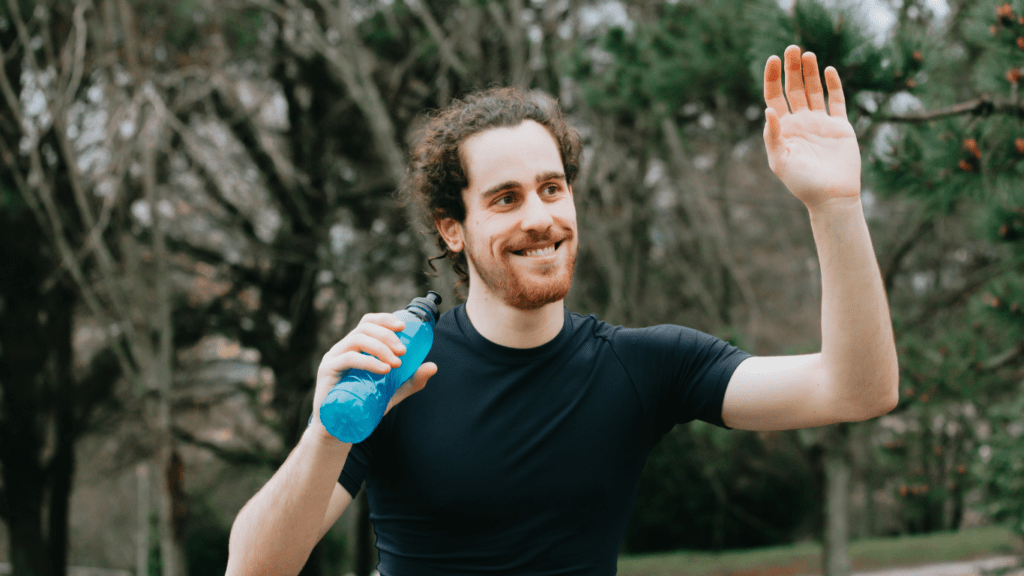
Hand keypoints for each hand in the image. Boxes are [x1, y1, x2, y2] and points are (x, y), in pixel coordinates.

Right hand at [310, 313, 436, 442]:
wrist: (340, 430)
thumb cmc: (364, 406)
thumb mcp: (392, 391)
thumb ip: (411, 380)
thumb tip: (433, 366)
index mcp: (355, 347)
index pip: (368, 322)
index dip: (385, 319)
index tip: (403, 326)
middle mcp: (342, 348)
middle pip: (364, 328)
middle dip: (387, 336)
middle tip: (403, 351)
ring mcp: (333, 358)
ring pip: (357, 340)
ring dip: (381, 348)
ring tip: (396, 363)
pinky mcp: (327, 371)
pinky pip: (348, 358)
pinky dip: (368, 361)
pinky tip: (384, 369)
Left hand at [763, 45, 860, 208]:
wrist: (831, 196)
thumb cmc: (802, 183)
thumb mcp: (780, 160)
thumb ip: (773, 136)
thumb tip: (767, 110)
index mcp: (783, 129)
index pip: (774, 97)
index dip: (772, 78)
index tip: (773, 60)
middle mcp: (800, 123)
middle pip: (794, 89)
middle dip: (792, 69)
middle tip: (792, 48)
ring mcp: (820, 123)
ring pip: (814, 91)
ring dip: (810, 73)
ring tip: (807, 54)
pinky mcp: (840, 126)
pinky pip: (836, 101)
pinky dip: (833, 86)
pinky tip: (828, 71)